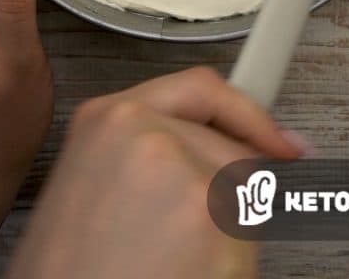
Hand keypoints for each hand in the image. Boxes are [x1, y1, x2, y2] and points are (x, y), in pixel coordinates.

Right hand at [6, 67, 305, 278]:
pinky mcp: (215, 227)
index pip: (202, 89)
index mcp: (107, 120)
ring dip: (228, 233)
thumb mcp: (90, 188)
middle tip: (207, 232)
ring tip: (173, 264)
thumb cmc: (71, 272)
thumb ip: (148, 152)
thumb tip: (216, 152)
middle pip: (234, 149)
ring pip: (247, 196)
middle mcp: (147, 136)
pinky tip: (185, 276)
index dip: (247, 114)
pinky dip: (232, 265)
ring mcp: (186, 177)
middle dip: (236, 190)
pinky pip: (249, 239)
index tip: (276, 136)